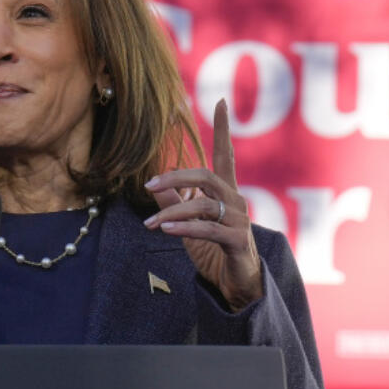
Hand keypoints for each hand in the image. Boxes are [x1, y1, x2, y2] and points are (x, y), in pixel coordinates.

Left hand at [144, 100, 261, 310]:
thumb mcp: (188, 226)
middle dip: (175, 178)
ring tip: (150, 225)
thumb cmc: (214, 253)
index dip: (223, 129)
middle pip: (206, 176)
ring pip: (202, 205)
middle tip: (149, 185)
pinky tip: (166, 229)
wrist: (237, 286)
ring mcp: (239, 220)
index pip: (227, 155)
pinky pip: (207, 229)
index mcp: (226, 193)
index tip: (221, 102)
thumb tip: (155, 185)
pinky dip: (184, 227)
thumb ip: (175, 204)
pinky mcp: (237, 241)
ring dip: (171, 213)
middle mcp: (236, 201)